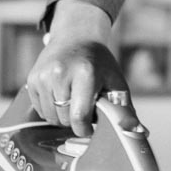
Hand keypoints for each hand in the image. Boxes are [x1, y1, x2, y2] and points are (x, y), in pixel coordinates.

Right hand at [24, 0, 124, 135]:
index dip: (85, 129)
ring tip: (72, 101)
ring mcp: (43, 76)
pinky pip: (39, 109)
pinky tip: (60, 96)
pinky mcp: (32, 79)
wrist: (76, 36)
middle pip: (64, 119)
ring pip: (50, 117)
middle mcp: (60, 73)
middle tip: (84, 108)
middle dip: (75, 121)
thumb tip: (138, 133)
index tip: (90, 128)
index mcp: (85, 73)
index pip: (79, 116)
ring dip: (62, 117)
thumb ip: (126, 109)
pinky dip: (50, 109)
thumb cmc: (99, 62)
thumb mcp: (116, 82)